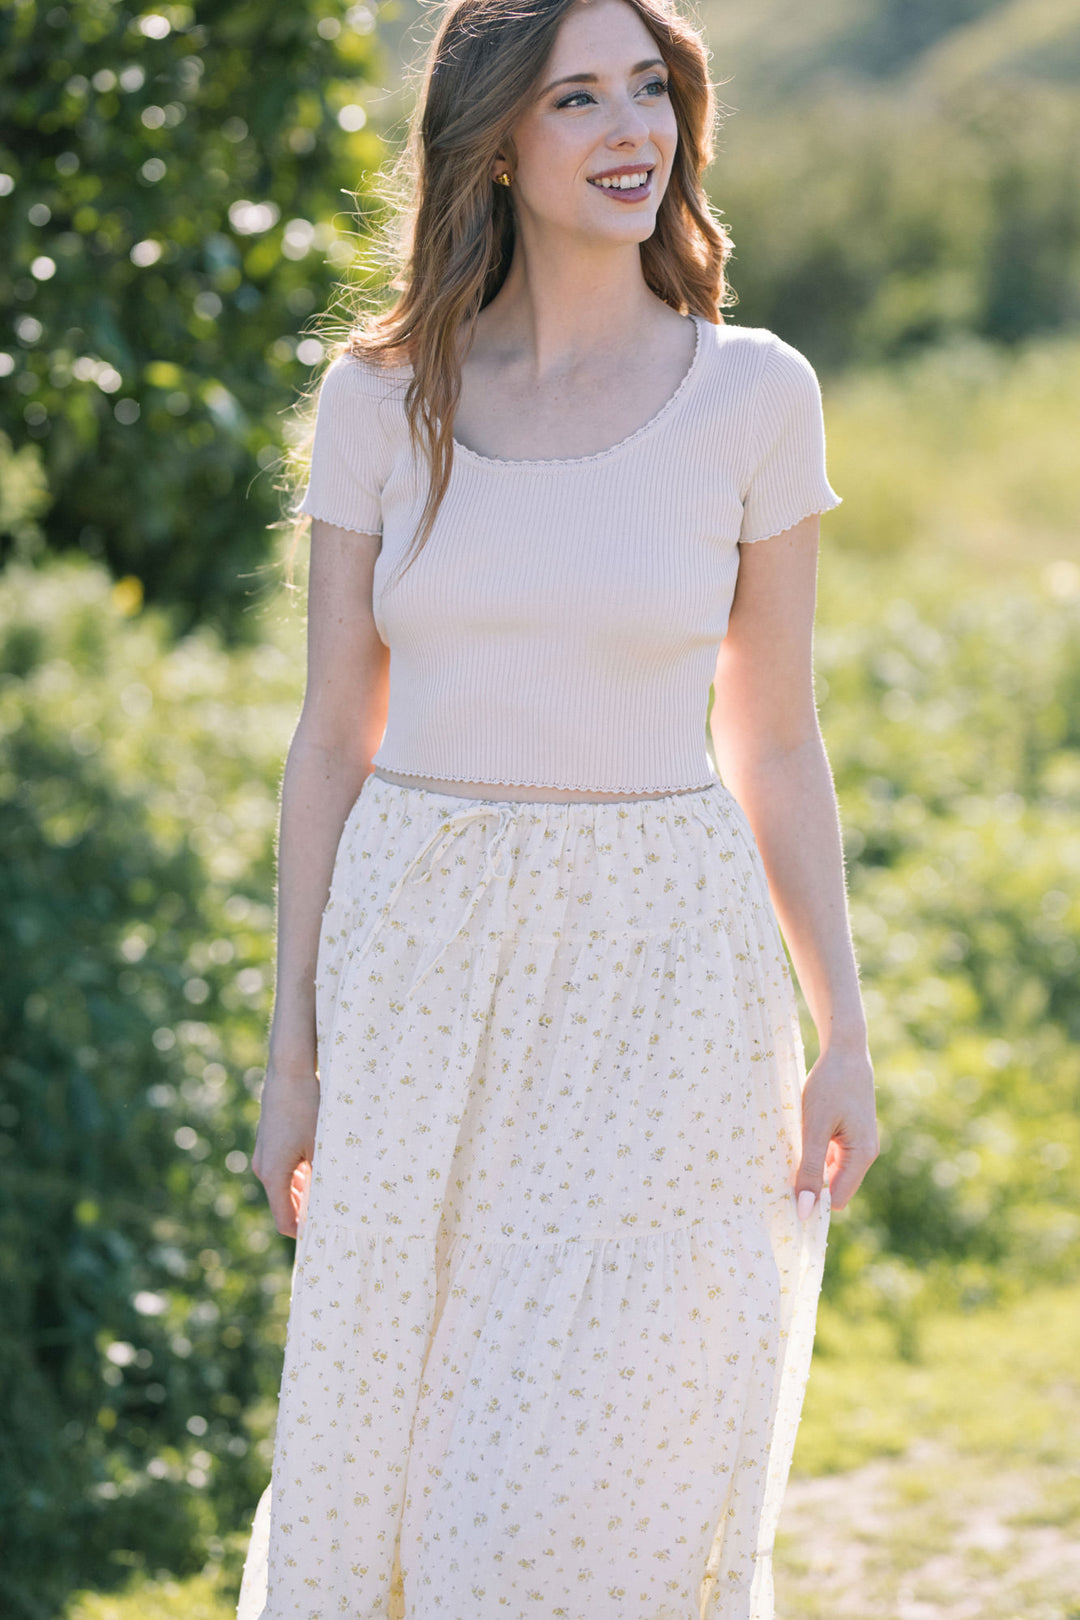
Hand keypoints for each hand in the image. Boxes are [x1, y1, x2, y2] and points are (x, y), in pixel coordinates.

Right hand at [252, 1063, 319, 1237]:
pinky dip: (300, 1179)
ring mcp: (264, 1156)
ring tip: (333, 1195)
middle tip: (335, 1220)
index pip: (284, 1221)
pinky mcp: (269, 1145)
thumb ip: (324, 1178)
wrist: (289, 1072)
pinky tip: (322, 1171)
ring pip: (284, 1189)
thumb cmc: (308, 1108)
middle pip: (285, 1206)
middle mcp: (263, 1170)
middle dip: (307, 1215)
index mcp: (273, 1175)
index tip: (326, 1237)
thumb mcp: (322, 1146)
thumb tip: (337, 1205)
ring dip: (305, 1196)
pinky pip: (284, 1172)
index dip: (304, 1234)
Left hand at [794, 1040, 877, 1215]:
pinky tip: (797, 1139)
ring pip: (830, 1171)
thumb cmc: (829, 1085)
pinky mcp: (850, 1133)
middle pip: (834, 1188)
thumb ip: (811, 1169)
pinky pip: (831, 1155)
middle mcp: (865, 1154)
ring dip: (810, 1167)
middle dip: (810, 1185)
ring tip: (786, 1152)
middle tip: (779, 1172)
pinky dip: (814, 1153)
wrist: (844, 1050)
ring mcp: (859, 1144)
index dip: (812, 1201)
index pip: (837, 1200)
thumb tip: (805, 1211)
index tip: (783, 1193)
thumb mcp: (814, 1128)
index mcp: (862, 1156)